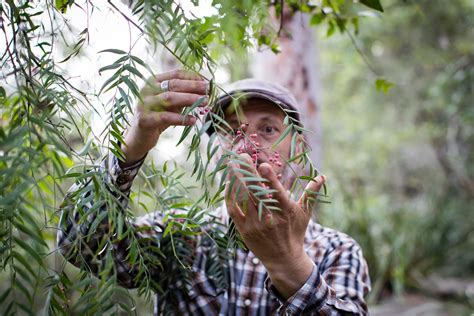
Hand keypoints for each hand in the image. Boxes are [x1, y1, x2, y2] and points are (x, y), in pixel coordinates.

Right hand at [121, 69, 207, 165]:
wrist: (139, 137)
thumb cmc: (157, 117)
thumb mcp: (170, 104)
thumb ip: (182, 95)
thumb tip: (205, 90)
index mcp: (153, 82)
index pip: (175, 74)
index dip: (192, 77)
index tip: (207, 82)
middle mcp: (146, 90)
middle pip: (173, 84)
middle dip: (194, 87)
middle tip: (209, 91)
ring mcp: (143, 104)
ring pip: (170, 98)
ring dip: (190, 99)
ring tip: (205, 102)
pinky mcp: (144, 120)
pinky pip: (166, 117)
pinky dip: (181, 118)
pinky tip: (193, 120)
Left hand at [225, 154, 325, 297]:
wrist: (284, 259)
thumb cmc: (295, 232)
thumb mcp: (305, 213)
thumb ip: (311, 193)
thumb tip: (323, 177)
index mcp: (285, 211)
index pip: (276, 192)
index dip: (269, 179)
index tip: (262, 165)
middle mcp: (270, 218)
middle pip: (256, 192)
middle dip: (247, 172)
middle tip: (241, 156)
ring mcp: (255, 224)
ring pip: (242, 198)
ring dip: (236, 180)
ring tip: (232, 164)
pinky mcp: (244, 230)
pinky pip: (234, 209)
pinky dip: (230, 195)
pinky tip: (230, 182)